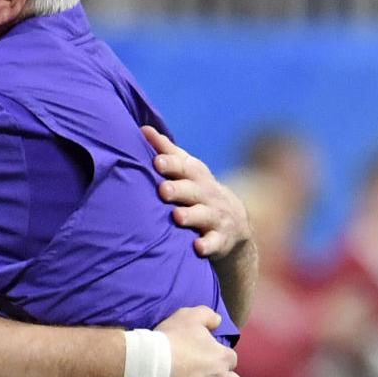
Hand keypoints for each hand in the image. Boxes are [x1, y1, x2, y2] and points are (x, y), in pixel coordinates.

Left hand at [144, 126, 251, 258]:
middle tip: (163, 190)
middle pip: (193, 190)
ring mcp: (215, 217)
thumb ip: (167, 152)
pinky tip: (197, 247)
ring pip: (203, 215)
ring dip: (191, 215)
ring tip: (177, 216)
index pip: (185, 167)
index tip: (157, 161)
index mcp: (197, 177)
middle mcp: (208, 195)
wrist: (234, 223)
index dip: (172, 163)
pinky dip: (208, 245)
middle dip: (178, 189)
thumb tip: (143, 129)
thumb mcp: (189, 171)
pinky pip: (215, 243)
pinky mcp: (220, 240)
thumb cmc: (199, 191)